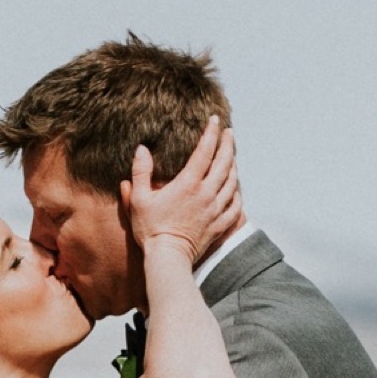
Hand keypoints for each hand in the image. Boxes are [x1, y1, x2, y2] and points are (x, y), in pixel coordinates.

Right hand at [124, 117, 241, 266]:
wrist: (168, 257)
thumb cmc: (151, 229)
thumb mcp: (139, 199)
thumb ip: (141, 172)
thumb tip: (142, 149)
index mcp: (189, 183)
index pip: (205, 151)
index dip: (211, 133)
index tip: (214, 120)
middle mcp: (207, 193)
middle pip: (224, 163)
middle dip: (228, 145)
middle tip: (229, 133)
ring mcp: (216, 209)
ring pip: (232, 182)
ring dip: (234, 166)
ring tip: (232, 157)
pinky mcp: (220, 224)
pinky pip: (235, 206)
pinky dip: (237, 194)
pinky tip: (235, 190)